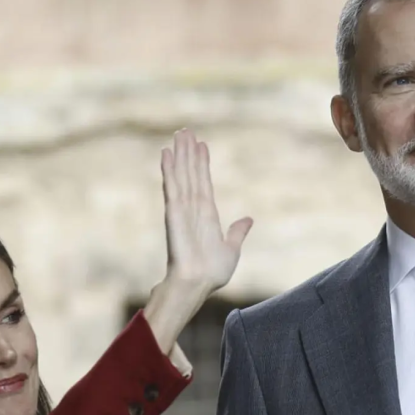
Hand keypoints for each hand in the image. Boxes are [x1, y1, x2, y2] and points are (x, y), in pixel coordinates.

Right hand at [160, 129, 251, 293]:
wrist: (198, 284)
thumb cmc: (212, 273)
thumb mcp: (231, 250)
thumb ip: (237, 232)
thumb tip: (248, 220)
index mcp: (207, 215)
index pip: (204, 182)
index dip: (202, 164)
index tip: (202, 146)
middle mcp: (193, 208)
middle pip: (191, 173)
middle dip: (189, 152)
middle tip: (185, 130)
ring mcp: (182, 209)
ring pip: (182, 174)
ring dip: (180, 154)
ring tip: (179, 134)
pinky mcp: (174, 212)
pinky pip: (172, 186)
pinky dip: (169, 169)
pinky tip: (166, 153)